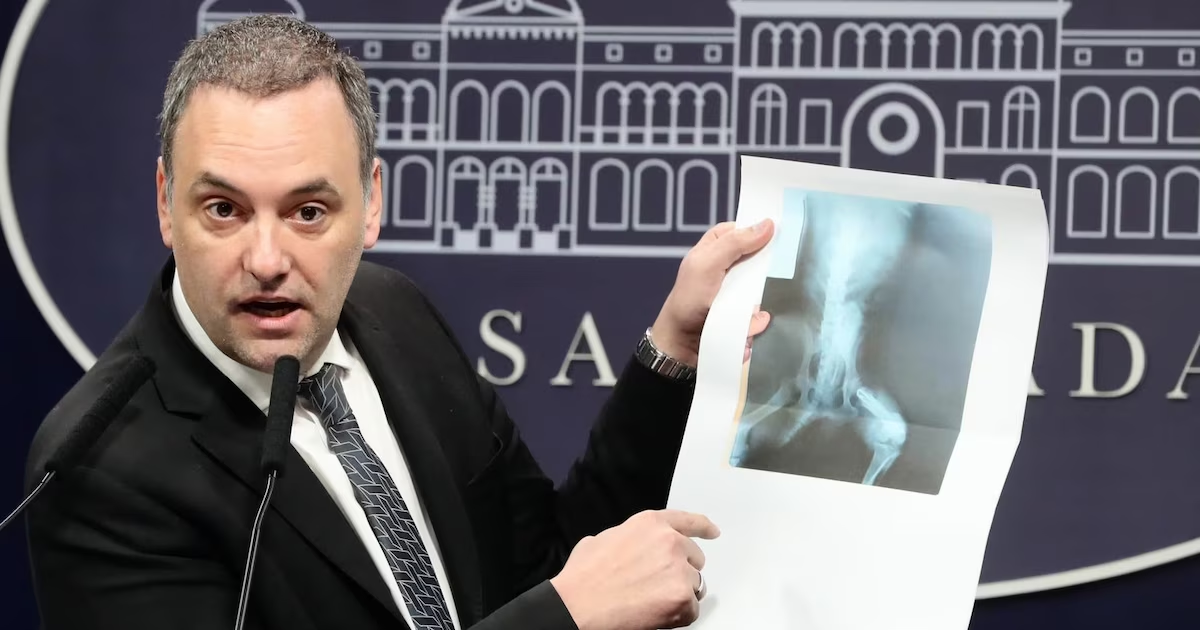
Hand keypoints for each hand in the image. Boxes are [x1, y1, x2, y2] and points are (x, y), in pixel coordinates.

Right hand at [549, 510, 718, 629]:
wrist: (577, 605)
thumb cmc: (584, 576)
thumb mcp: (605, 538)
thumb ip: (632, 536)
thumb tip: (638, 546)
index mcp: (651, 524)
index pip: (689, 522)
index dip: (704, 528)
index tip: (713, 532)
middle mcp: (670, 543)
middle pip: (695, 558)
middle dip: (681, 571)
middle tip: (657, 584)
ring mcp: (678, 571)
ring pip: (694, 585)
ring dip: (678, 593)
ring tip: (650, 600)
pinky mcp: (682, 598)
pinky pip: (691, 609)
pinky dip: (677, 615)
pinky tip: (654, 613)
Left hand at [651, 220, 774, 365]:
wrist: (682, 343)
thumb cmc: (688, 299)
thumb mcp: (707, 265)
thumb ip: (735, 244)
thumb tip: (768, 224)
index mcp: (716, 247)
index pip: (743, 230)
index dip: (759, 231)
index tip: (780, 234)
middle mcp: (729, 266)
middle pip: (761, 259)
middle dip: (764, 273)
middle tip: (760, 282)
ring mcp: (739, 291)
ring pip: (764, 289)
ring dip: (757, 304)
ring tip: (747, 314)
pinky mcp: (745, 313)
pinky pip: (760, 313)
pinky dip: (754, 322)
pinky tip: (747, 327)